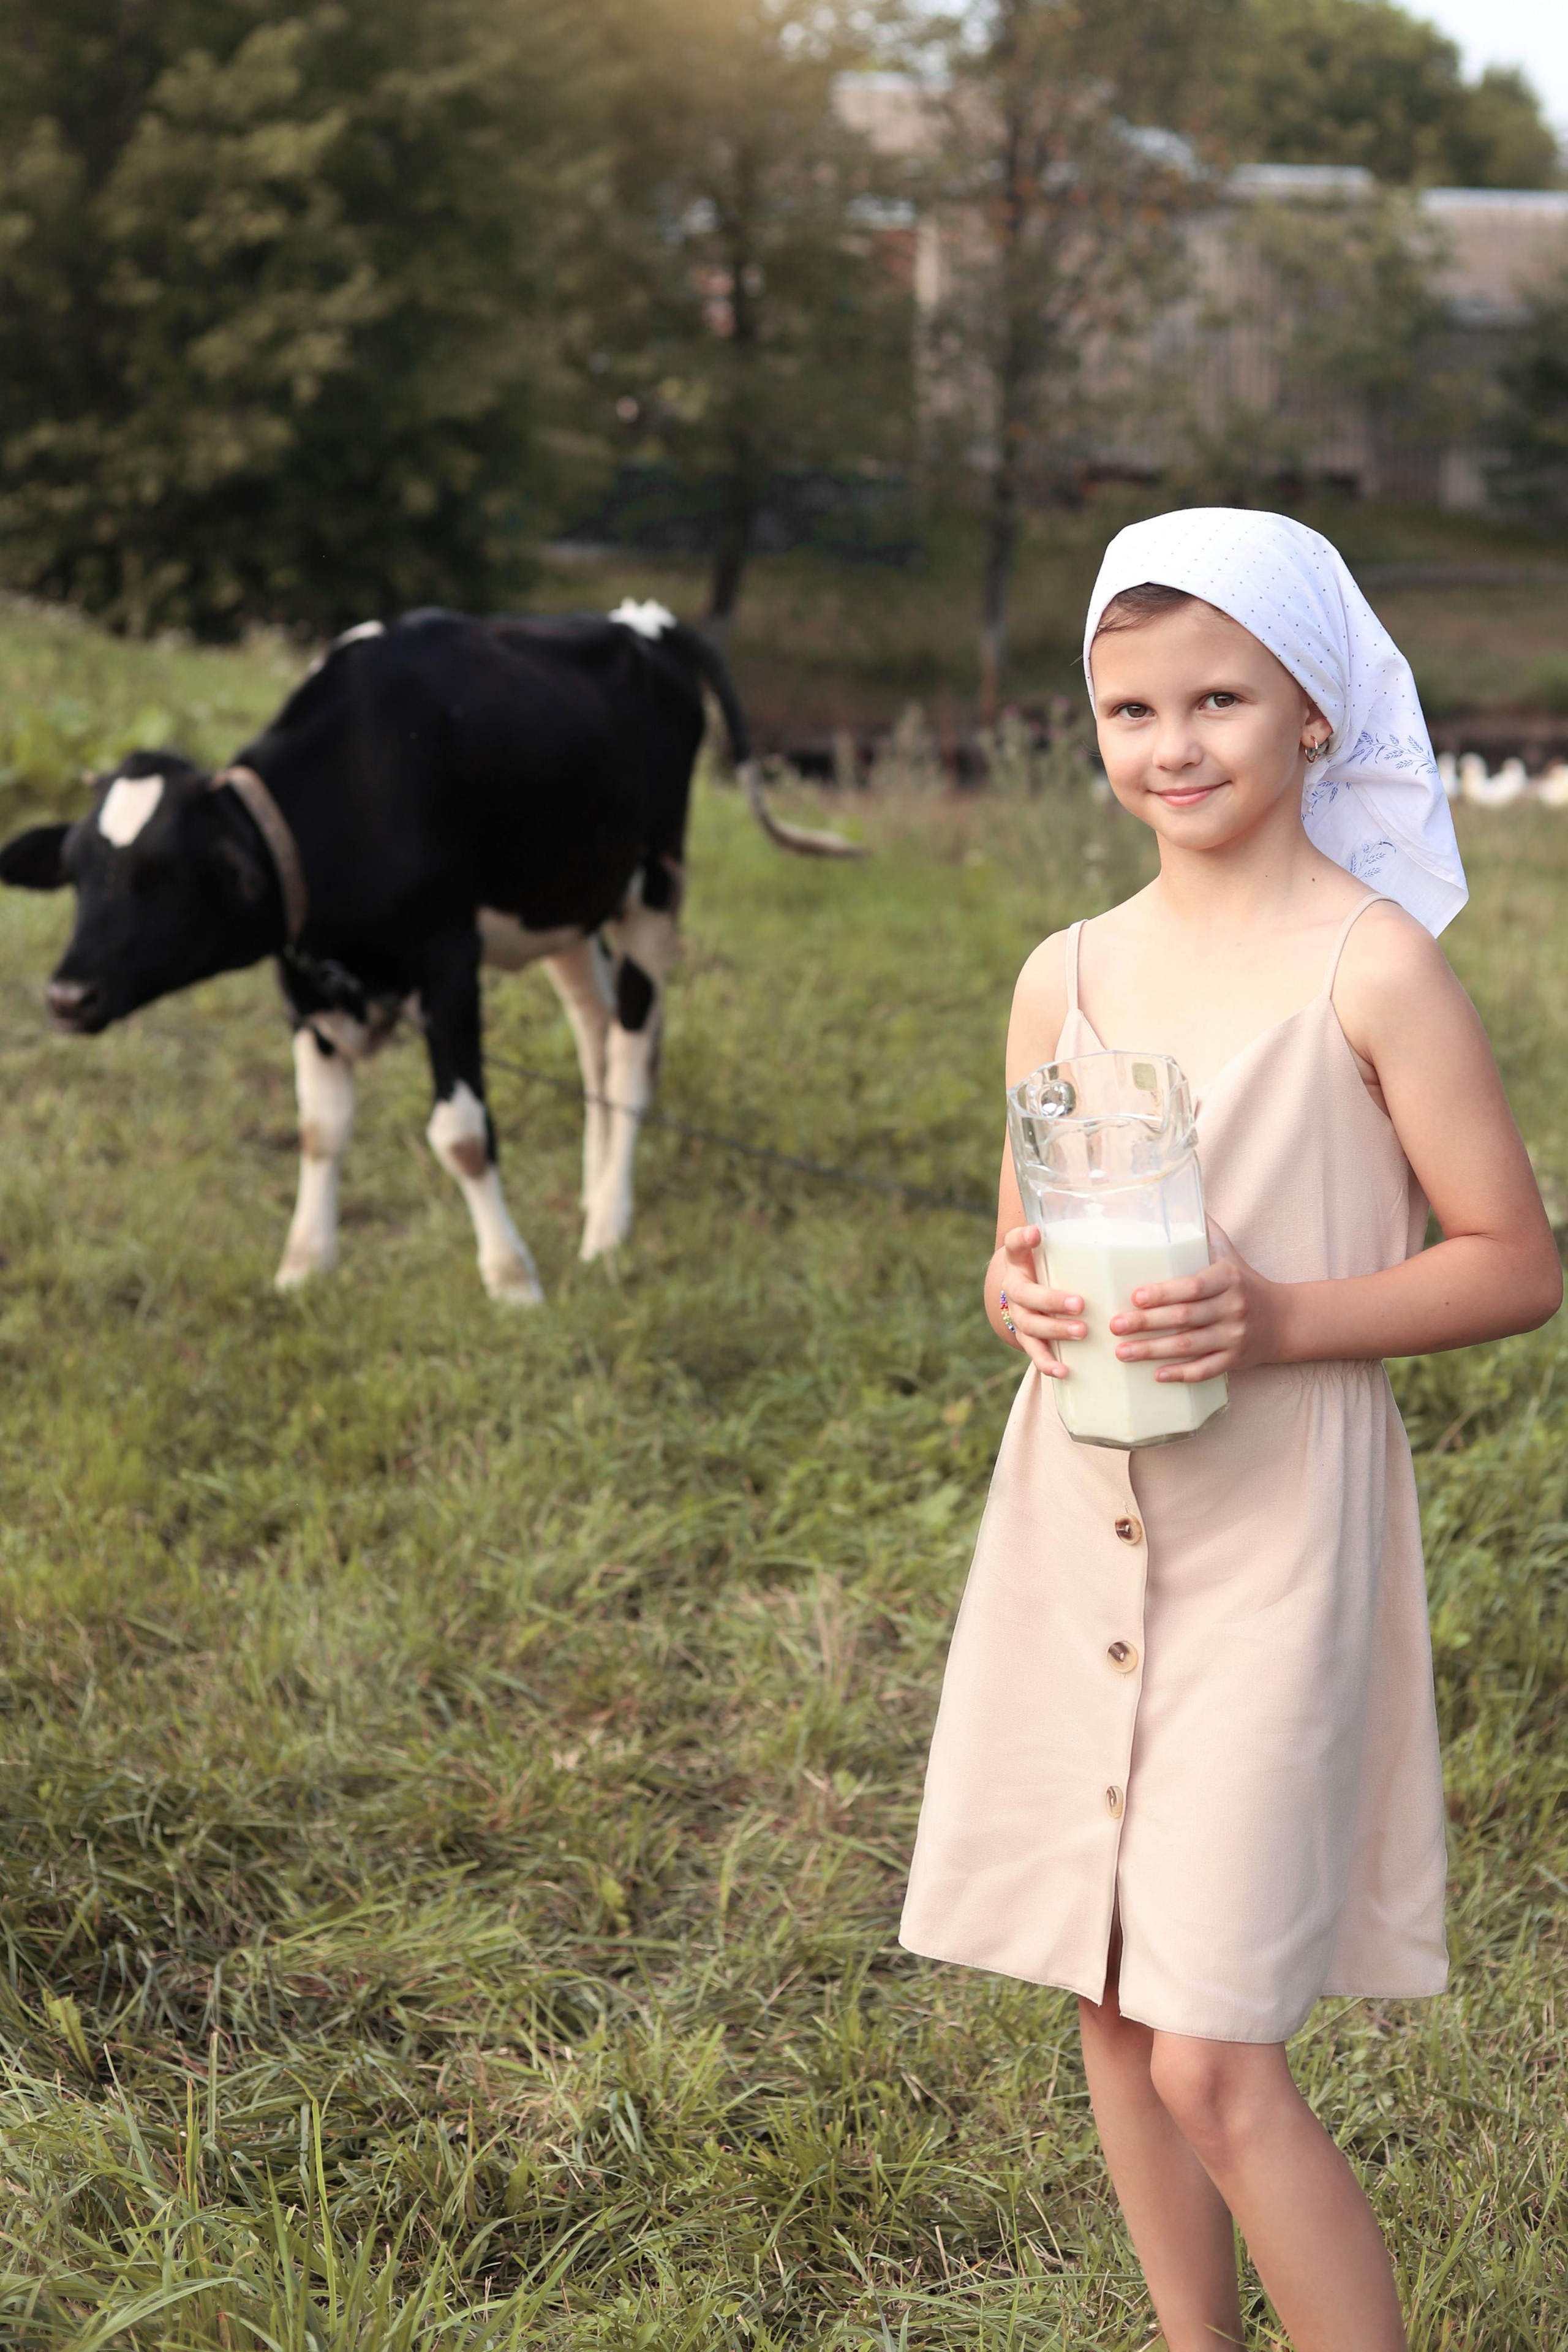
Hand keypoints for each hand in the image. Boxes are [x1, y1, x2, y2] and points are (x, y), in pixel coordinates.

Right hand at [997, 1224, 1086, 1378]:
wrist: (1027, 1294)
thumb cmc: (1052, 1268)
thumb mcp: (1057, 1250)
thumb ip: (1078, 1239)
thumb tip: (1122, 1224)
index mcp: (1020, 1261)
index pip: (1014, 1244)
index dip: (1023, 1239)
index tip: (1037, 1233)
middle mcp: (1015, 1288)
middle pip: (1026, 1295)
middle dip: (1052, 1300)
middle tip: (1080, 1304)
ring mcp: (1019, 1316)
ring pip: (1031, 1325)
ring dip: (1056, 1330)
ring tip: (1082, 1332)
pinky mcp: (1027, 1338)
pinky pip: (1034, 1353)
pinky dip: (1047, 1363)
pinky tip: (1064, 1371)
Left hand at [1109, 1220, 1278, 1381]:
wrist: (1284, 1319)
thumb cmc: (1244, 1280)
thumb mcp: (1228, 1252)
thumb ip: (1204, 1230)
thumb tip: (1177, 1195)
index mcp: (1228, 1278)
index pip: (1193, 1286)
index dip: (1164, 1293)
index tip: (1134, 1296)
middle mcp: (1233, 1307)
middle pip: (1185, 1318)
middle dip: (1146, 1323)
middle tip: (1115, 1326)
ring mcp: (1235, 1336)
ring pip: (1190, 1347)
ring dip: (1153, 1351)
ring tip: (1122, 1352)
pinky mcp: (1235, 1360)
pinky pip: (1206, 1370)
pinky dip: (1181, 1374)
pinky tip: (1156, 1376)